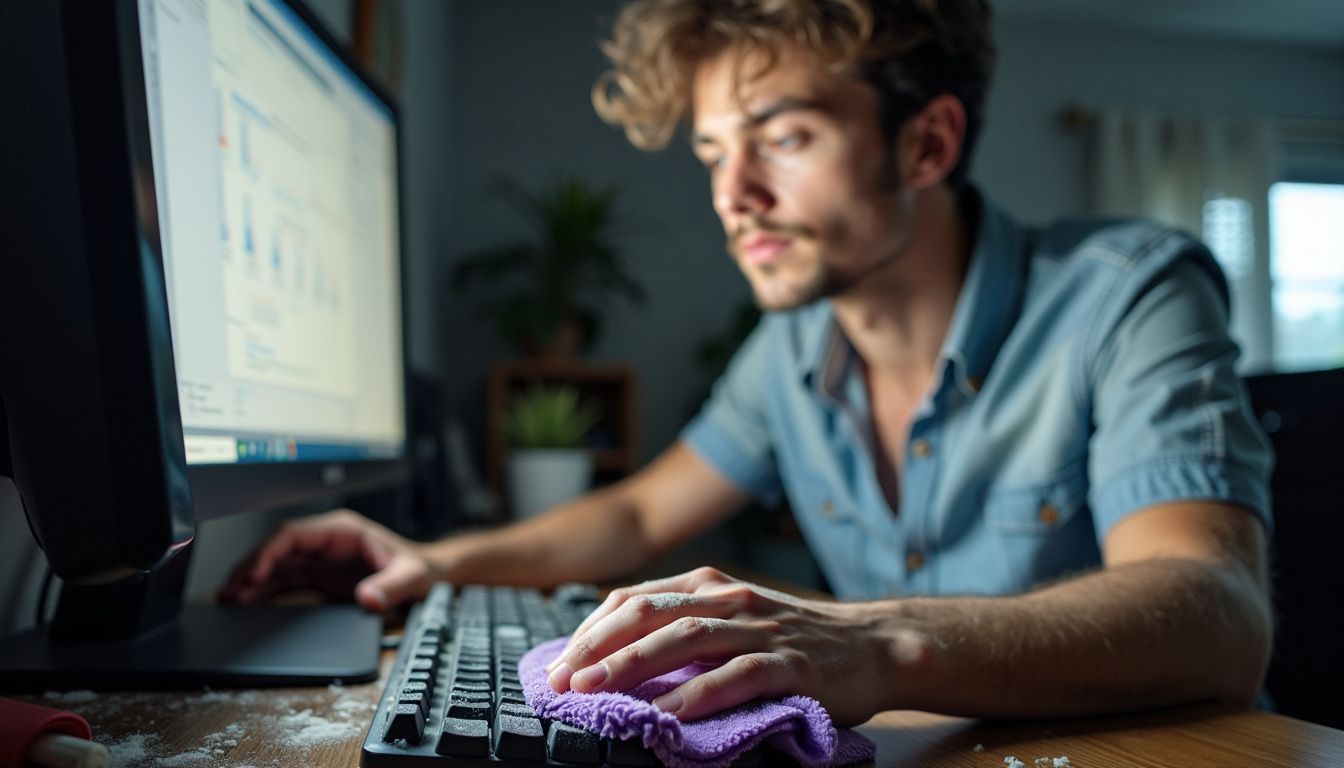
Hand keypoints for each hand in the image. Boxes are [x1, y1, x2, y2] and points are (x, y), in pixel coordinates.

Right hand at [219, 508, 433, 611]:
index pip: (294, 534)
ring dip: (252, 582)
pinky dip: (263, 592)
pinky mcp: (318, 578)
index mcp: (341, 531)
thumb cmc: (420, 568)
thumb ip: (392, 587)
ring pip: (275, 566)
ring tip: (229, 600)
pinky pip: (283, 582)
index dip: (270, 552)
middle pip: (277, 549)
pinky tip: (245, 604)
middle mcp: (325, 542)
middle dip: (252, 567)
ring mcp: (319, 560)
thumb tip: (368, 598)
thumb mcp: (411, 576)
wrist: (429, 578)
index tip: (256, 573)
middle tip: (231, 590)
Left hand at [543, 566, 888, 725]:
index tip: (559, 665)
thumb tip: (613, 654)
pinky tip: (665, 715)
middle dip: (598, 648)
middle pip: (649, 615)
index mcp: (708, 586)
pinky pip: (734, 678)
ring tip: (595, 692)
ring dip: (632, 666)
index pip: (633, 600)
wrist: (874, 646)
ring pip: (685, 640)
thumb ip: (683, 627)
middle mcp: (729, 599)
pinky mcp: (789, 665)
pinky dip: (694, 696)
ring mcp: (760, 629)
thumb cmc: (794, 641)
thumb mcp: (733, 619)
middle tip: (561, 681)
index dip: (590, 632)